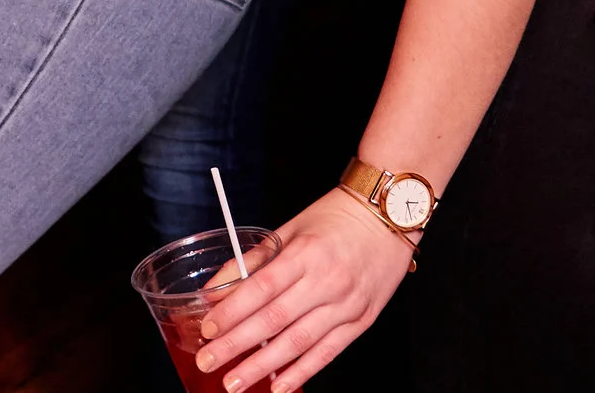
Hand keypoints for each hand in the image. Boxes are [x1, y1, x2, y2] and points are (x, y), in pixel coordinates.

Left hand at [194, 190, 413, 392]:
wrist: (387, 219)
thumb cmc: (334, 219)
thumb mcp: (289, 229)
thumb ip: (251, 261)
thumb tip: (214, 289)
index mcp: (304, 254)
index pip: (261, 288)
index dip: (232, 311)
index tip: (208, 329)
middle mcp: (326, 282)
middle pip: (275, 320)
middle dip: (237, 345)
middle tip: (208, 362)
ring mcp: (346, 305)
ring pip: (298, 342)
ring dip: (263, 366)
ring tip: (235, 382)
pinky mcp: (361, 322)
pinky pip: (328, 352)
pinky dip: (302, 373)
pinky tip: (279, 387)